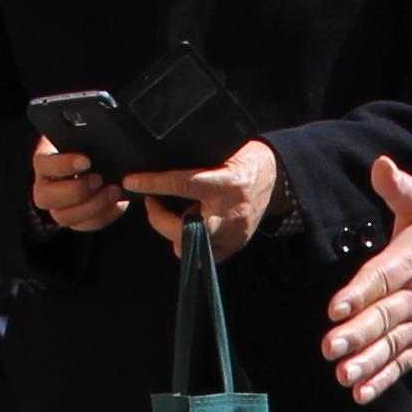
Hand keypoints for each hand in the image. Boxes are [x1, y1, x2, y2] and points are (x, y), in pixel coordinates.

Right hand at [31, 139, 128, 233]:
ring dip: (92, 206)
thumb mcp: (80, 137)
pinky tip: (119, 203)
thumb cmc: (83, 146)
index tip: (86, 160)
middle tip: (99, 178)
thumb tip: (100, 132)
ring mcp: (59, 208)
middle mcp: (45, 189)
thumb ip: (83, 135)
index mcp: (43, 163)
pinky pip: (87, 225)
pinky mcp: (77, 220)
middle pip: (47, 199)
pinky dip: (105, 215)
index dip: (63, 165)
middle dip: (76, 191)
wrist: (90, 162)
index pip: (43, 165)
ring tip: (114, 190)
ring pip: (66, 217)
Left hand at [125, 138, 279, 258]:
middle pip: (183, 232)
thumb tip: (161, 175)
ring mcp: (233, 233)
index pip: (182, 184)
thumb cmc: (247, 161)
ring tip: (181, 214)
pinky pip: (204, 256)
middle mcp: (228, 213)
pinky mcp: (236, 245)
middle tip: (153, 204)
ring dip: (176, 234)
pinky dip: (193, 244)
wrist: (279, 176)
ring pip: (190, 248)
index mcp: (224, 184)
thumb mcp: (223, 155)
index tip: (132, 181)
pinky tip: (193, 226)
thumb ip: (196, 170)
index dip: (153, 183)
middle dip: (161, 222)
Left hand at [323, 158, 411, 402]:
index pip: (381, 278)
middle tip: (331, 347)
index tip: (335, 309)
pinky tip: (361, 393)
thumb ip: (400, 189)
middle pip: (384, 316)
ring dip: (368, 362)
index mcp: (411, 260)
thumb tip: (380, 164)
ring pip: (392, 344)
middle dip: (357, 333)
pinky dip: (384, 378)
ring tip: (344, 376)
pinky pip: (405, 361)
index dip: (358, 294)